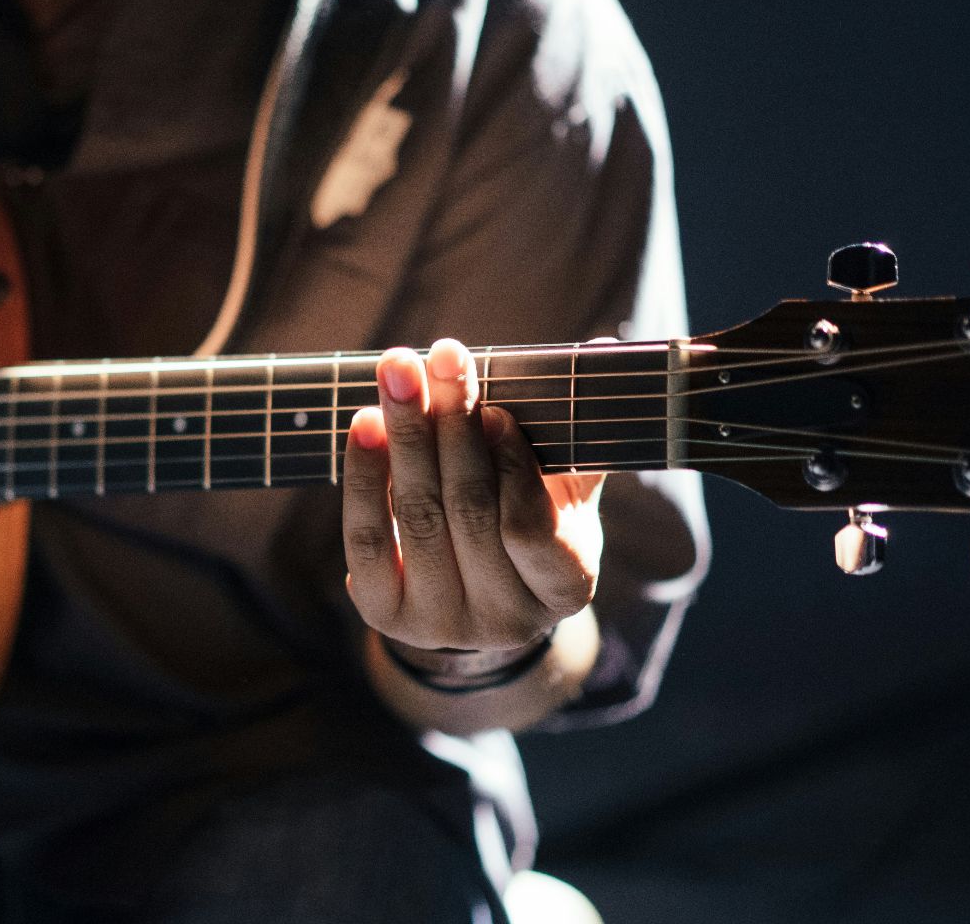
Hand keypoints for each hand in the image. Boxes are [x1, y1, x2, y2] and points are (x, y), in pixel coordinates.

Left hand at [342, 338, 604, 657]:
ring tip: (398, 371)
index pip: (532, 529)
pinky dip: (365, 476)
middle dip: (453, 425)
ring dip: (405, 435)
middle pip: (469, 512)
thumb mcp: (562, 490)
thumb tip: (603, 347)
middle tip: (443, 356)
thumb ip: (575, 431)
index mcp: (565, 587)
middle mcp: (505, 619)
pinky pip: (367, 538)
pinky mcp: (384, 614)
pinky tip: (366, 423)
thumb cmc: (527, 521)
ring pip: (418, 517)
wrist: (471, 593)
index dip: (512, 468)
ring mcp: (441, 622)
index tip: (496, 411)